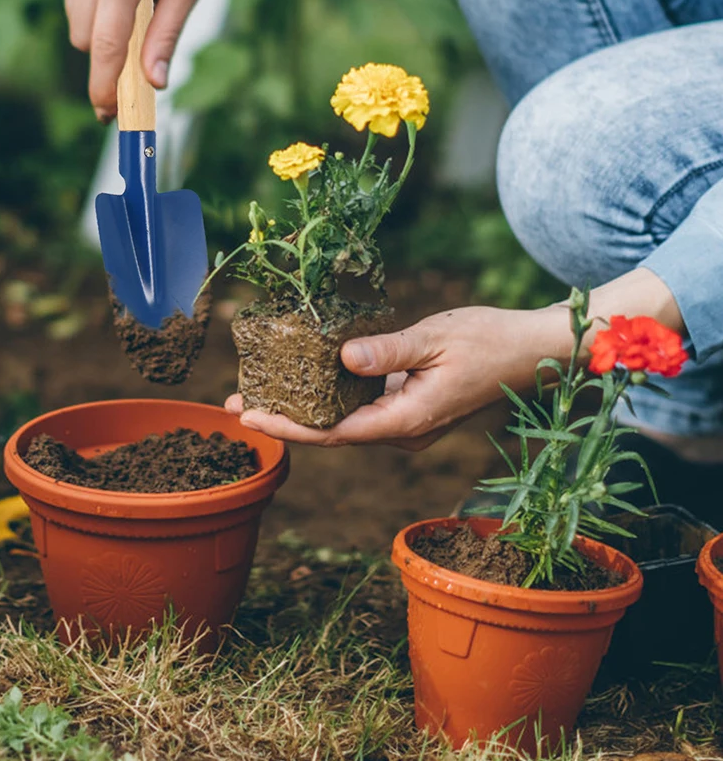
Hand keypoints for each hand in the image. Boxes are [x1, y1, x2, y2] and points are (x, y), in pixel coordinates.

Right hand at [55, 0, 266, 120]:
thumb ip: (167, 36)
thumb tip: (154, 83)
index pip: (105, 44)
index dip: (104, 85)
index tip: (107, 113)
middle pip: (88, 42)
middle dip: (110, 58)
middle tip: (139, 62)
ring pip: (79, 27)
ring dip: (104, 32)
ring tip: (138, 4)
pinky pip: (76, 6)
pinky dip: (98, 11)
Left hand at [225, 305, 571, 448]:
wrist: (534, 351)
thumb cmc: (490, 341)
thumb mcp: (436, 338)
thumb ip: (388, 352)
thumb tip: (342, 357)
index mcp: (407, 421)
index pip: (333, 432)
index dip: (288, 426)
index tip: (248, 417)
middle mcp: (403, 430)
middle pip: (331, 431)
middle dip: (283, 419)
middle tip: (236, 401)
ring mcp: (408, 421)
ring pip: (344, 420)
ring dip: (303, 408)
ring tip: (259, 389)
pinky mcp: (411, 406)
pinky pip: (361, 407)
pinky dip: (329, 395)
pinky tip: (307, 376)